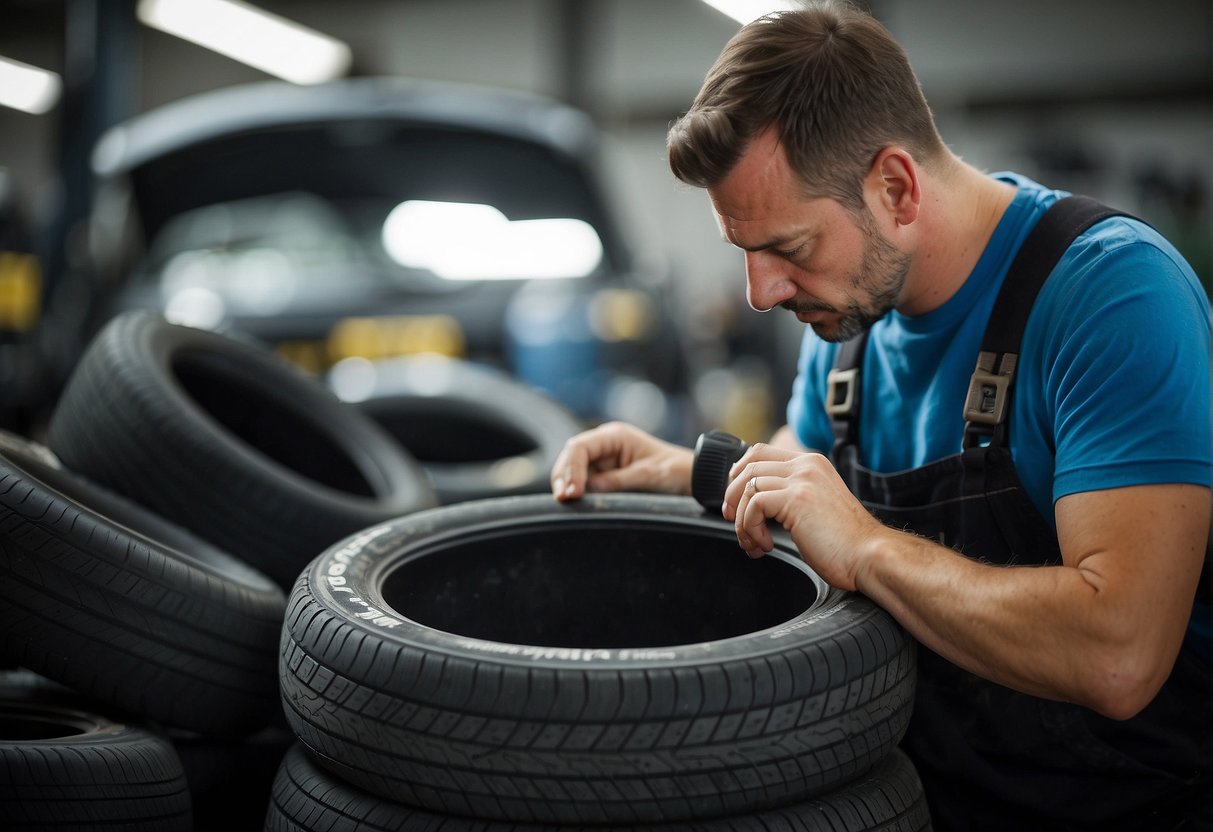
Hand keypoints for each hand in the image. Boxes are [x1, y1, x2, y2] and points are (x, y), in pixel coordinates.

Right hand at [550, 421, 693, 500]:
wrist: (693, 478)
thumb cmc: (676, 471)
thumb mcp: (648, 476)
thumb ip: (617, 482)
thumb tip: (587, 491)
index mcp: (615, 435)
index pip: (579, 447)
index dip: (571, 469)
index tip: (573, 493)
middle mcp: (605, 446)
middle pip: (570, 458)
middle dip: (564, 478)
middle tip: (564, 500)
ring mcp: (603, 461)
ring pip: (573, 471)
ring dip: (567, 485)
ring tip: (567, 503)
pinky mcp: (605, 477)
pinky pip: (584, 484)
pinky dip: (577, 492)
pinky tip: (576, 504)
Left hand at [722, 443, 887, 590]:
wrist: (869, 556)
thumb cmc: (845, 543)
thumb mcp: (815, 507)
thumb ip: (791, 496)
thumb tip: (756, 502)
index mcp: (812, 464)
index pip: (761, 452)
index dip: (739, 471)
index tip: (733, 497)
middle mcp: (807, 465)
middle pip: (749, 465)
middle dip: (732, 496)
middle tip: (732, 520)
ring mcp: (802, 479)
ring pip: (747, 487)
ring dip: (742, 520)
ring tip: (753, 543)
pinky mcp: (796, 498)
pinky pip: (753, 506)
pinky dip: (751, 528)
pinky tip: (766, 545)